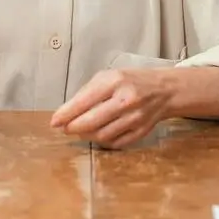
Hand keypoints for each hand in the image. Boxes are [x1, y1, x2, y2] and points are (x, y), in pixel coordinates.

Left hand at [50, 67, 175, 148]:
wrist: (164, 90)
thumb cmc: (131, 81)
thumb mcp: (109, 76)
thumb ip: (89, 91)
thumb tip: (67, 110)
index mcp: (115, 81)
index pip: (84, 100)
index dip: (66, 113)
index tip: (54, 121)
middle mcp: (125, 100)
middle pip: (92, 121)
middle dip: (73, 127)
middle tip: (64, 129)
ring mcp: (134, 118)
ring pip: (102, 135)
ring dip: (86, 135)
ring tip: (80, 131)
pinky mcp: (140, 133)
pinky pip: (115, 143)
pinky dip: (102, 142)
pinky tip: (96, 135)